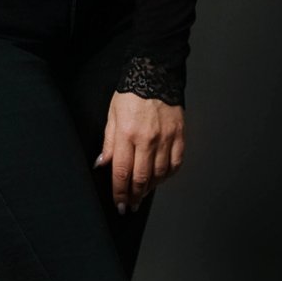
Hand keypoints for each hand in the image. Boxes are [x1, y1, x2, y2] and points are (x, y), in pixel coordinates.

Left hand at [94, 93, 185, 213]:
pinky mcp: (179, 135)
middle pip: (141, 177)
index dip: (119, 192)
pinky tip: (160, 179)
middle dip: (134, 196)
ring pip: (159, 174)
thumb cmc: (130, 94)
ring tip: (143, 194)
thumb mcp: (112, 116)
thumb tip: (102, 165)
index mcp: (127, 134)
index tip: (119, 204)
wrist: (154, 74)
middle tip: (131, 206)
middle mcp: (147, 139)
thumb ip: (108, 143)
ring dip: (150, 188)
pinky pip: (176, 163)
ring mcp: (166, 138)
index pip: (122, 172)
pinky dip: (168, 175)